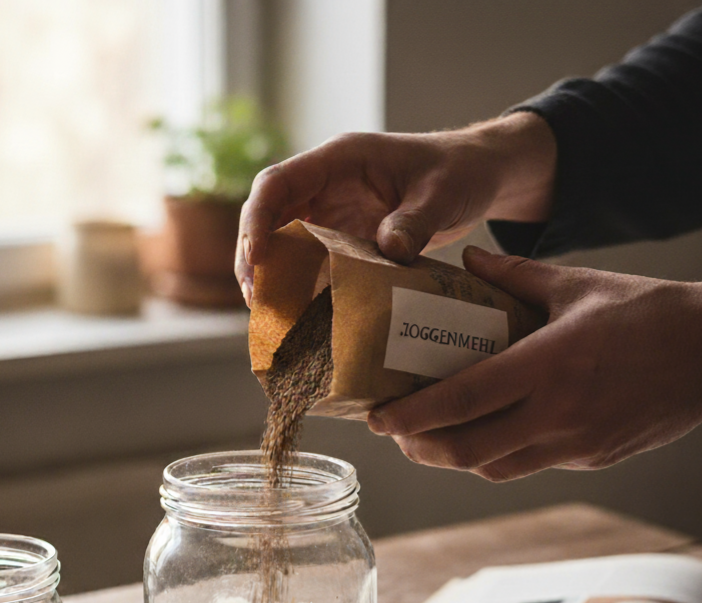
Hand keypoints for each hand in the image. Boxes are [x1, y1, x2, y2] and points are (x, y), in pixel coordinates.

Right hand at [235, 113, 555, 304]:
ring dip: (271, 276)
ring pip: (281, 242)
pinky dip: (299, 287)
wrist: (476, 177)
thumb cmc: (459, 171)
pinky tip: (298, 315)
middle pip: (267, 216)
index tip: (257, 258)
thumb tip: (390, 253)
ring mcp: (330, 213)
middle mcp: (324, 186)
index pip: (277, 184)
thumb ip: (415, 221)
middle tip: (256, 299)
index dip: (257, 219)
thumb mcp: (443, 193)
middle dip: (253, 256)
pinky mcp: (342, 239)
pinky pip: (309, 262)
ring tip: (269, 314)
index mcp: (338, 161)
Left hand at [367, 247, 701, 480]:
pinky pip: (524, 466)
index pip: (462, 400)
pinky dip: (491, 457)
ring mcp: (575, 444)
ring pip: (491, 467)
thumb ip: (515, 274)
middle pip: (465, 449)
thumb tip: (468, 259)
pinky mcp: (589, 459)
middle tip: (392, 431)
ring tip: (423, 438)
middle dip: (418, 446)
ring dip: (450, 457)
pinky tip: (477, 437)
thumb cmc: (647, 313)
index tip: (377, 418)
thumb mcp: (579, 285)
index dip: (411, 416)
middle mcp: (557, 414)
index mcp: (548, 365)